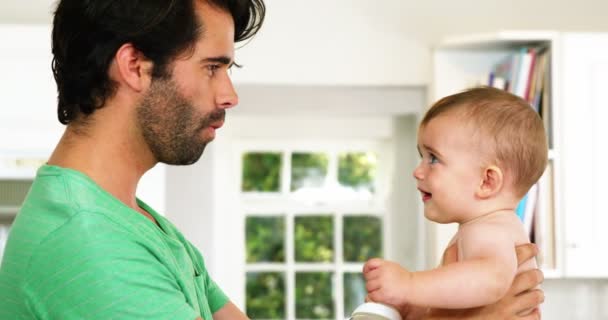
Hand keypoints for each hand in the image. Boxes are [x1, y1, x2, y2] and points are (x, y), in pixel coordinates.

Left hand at [363, 258, 412, 306]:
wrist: (414, 288)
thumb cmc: (405, 280)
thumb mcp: (393, 267)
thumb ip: (382, 268)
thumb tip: (368, 273)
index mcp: (385, 264)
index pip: (370, 264)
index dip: (367, 269)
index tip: (367, 274)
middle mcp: (383, 272)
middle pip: (368, 277)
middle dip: (372, 282)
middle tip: (379, 286)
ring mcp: (383, 282)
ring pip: (369, 287)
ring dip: (372, 290)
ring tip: (381, 292)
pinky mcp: (383, 293)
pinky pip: (372, 296)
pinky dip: (374, 298)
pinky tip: (379, 298)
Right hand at [424, 243, 544, 319]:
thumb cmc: (447, 305)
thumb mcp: (448, 279)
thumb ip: (453, 261)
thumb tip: (455, 243)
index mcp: (490, 278)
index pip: (517, 257)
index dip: (528, 250)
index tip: (533, 248)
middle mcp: (504, 294)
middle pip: (532, 277)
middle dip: (536, 274)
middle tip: (537, 273)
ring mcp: (510, 311)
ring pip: (536, 297)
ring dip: (537, 294)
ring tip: (536, 293)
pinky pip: (533, 318)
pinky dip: (534, 313)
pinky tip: (532, 312)